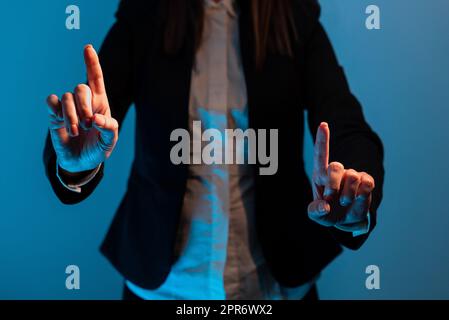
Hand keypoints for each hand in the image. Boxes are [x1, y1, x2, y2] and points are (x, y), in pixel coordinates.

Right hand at [46, 45, 118, 173]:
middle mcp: (84, 101)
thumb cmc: (98, 148)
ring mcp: (68, 107)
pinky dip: (56, 110)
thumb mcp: (110, 141)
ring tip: (77, 132)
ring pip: (66, 98)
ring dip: (72, 116)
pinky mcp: (54, 114)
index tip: (87, 48)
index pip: (96, 79)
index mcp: (100, 103)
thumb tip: (96, 118)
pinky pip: (52, 101)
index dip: (92, 63)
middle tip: (89, 124)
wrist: (81, 162)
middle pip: (81, 88)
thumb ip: (109, 129)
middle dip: (84, 106)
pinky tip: (61, 122)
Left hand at [308, 122, 374, 232]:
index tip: (323, 125)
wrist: (344, 220)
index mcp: (320, 174)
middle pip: (335, 166)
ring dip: (348, 194)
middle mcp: (336, 171)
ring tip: (344, 202)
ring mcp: (352, 175)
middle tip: (331, 197)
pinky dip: (362, 194)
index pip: (321, 154)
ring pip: (352, 176)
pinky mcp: (366, 181)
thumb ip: (315, 211)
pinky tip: (357, 199)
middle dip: (333, 184)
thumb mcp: (316, 214)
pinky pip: (367, 183)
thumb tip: (325, 206)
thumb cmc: (327, 212)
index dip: (322, 139)